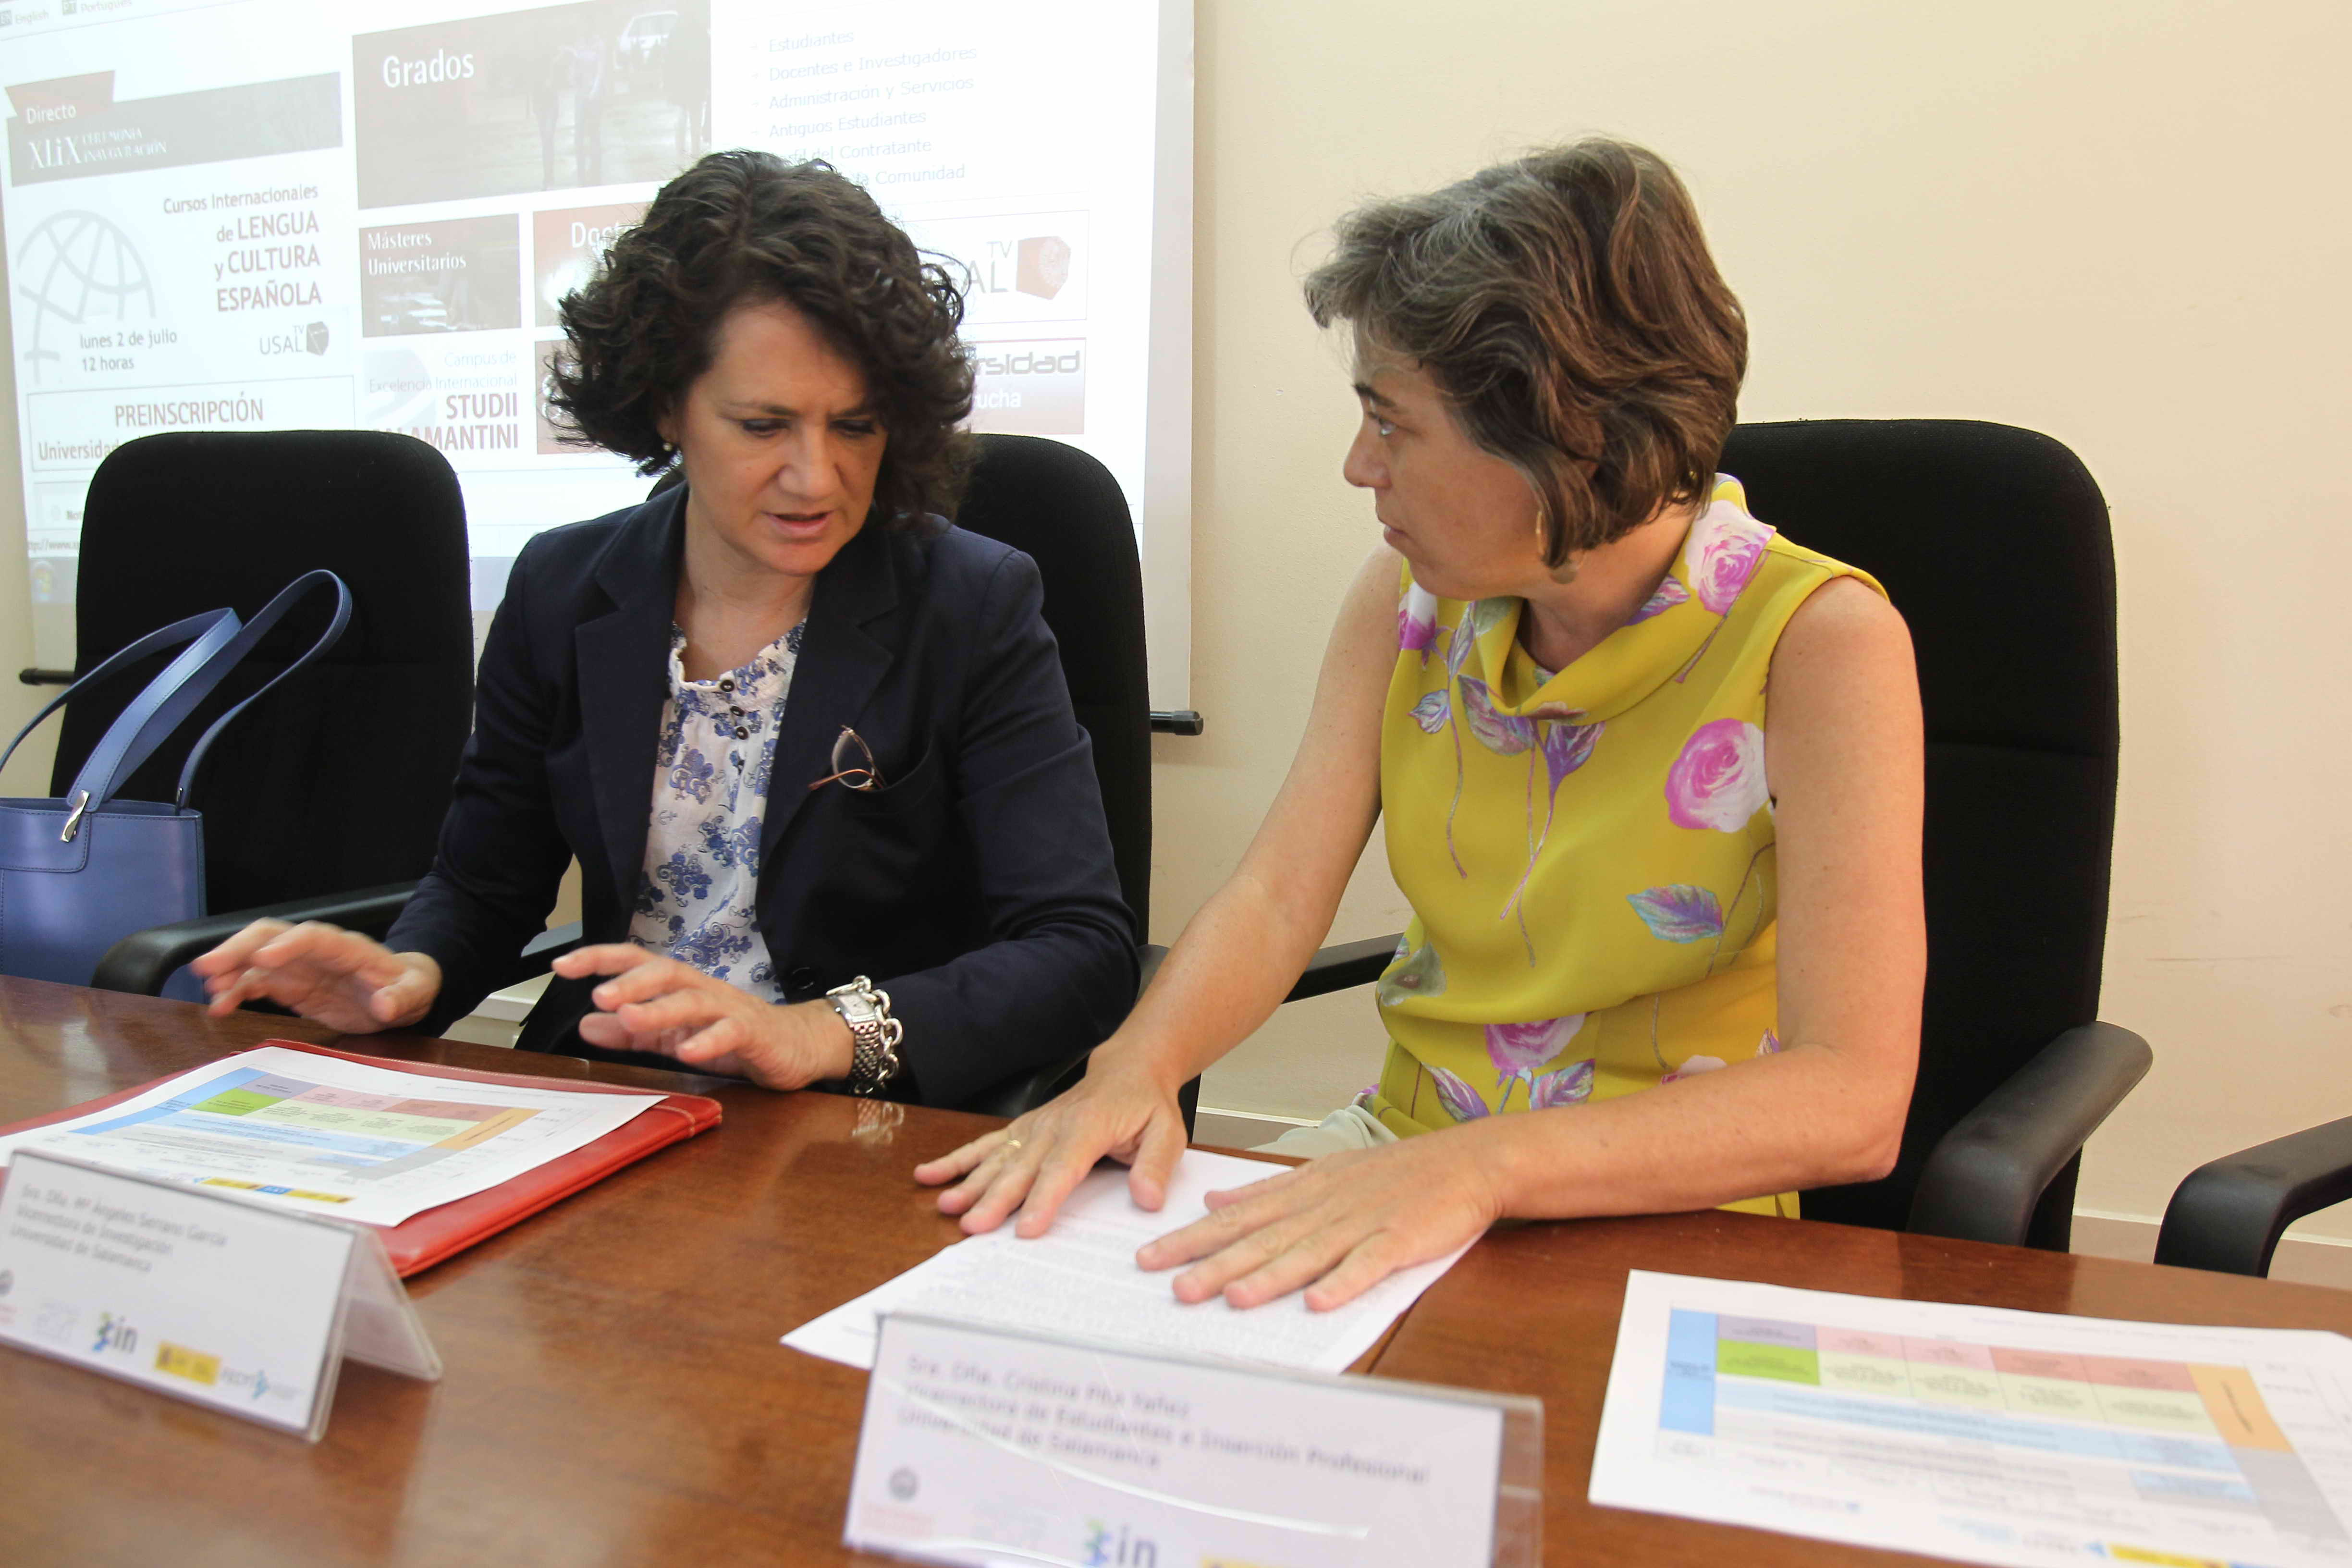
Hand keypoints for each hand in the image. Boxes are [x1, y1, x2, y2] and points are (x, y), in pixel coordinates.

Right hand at [191, 920, 440, 1033]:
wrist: (401, 993)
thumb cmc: (407, 986)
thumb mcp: (414, 992)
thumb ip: (402, 996)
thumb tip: (387, 1005)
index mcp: (347, 947)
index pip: (313, 937)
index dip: (287, 945)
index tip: (263, 959)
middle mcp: (315, 951)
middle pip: (271, 938)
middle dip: (240, 948)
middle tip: (209, 966)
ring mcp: (298, 967)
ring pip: (255, 959)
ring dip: (230, 970)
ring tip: (210, 988)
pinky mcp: (289, 985)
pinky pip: (256, 984)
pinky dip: (236, 992)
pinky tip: (220, 1007)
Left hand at [550, 944, 854, 1089]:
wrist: (795, 1046)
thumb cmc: (732, 1036)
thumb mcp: (673, 1035)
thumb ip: (632, 1032)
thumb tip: (587, 1024)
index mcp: (679, 987)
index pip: (636, 962)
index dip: (599, 959)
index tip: (562, 965)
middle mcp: (702, 990)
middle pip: (665, 972)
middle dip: (631, 981)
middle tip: (599, 994)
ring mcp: (730, 1009)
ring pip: (693, 1000)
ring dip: (660, 1008)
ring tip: (631, 1018)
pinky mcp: (754, 1033)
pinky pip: (731, 1032)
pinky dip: (709, 1041)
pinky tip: (688, 1052)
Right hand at [913, 1053, 1188, 1237]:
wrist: (1128, 1068)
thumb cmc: (1146, 1103)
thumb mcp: (1167, 1131)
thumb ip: (1156, 1165)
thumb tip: (1147, 1198)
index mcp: (1089, 1126)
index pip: (1064, 1167)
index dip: (1044, 1198)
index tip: (1027, 1227)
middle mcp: (1053, 1125)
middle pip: (1021, 1168)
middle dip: (994, 1199)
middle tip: (973, 1227)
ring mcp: (1033, 1126)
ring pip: (997, 1158)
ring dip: (969, 1182)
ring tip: (945, 1205)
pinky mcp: (1022, 1129)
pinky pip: (985, 1145)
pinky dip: (955, 1160)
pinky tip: (929, 1175)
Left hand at [1135, 1131, 1503, 1311]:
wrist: (1463, 1162)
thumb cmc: (1393, 1173)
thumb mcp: (1321, 1171)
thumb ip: (1267, 1189)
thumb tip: (1214, 1200)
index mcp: (1302, 1191)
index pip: (1236, 1217)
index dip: (1191, 1239)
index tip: (1149, 1256)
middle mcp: (1324, 1206)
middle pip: (1262, 1238)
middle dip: (1215, 1263)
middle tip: (1172, 1286)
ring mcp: (1362, 1222)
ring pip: (1307, 1252)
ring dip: (1269, 1277)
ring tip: (1232, 1298)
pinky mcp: (1400, 1239)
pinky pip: (1369, 1263)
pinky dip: (1344, 1282)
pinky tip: (1320, 1302)